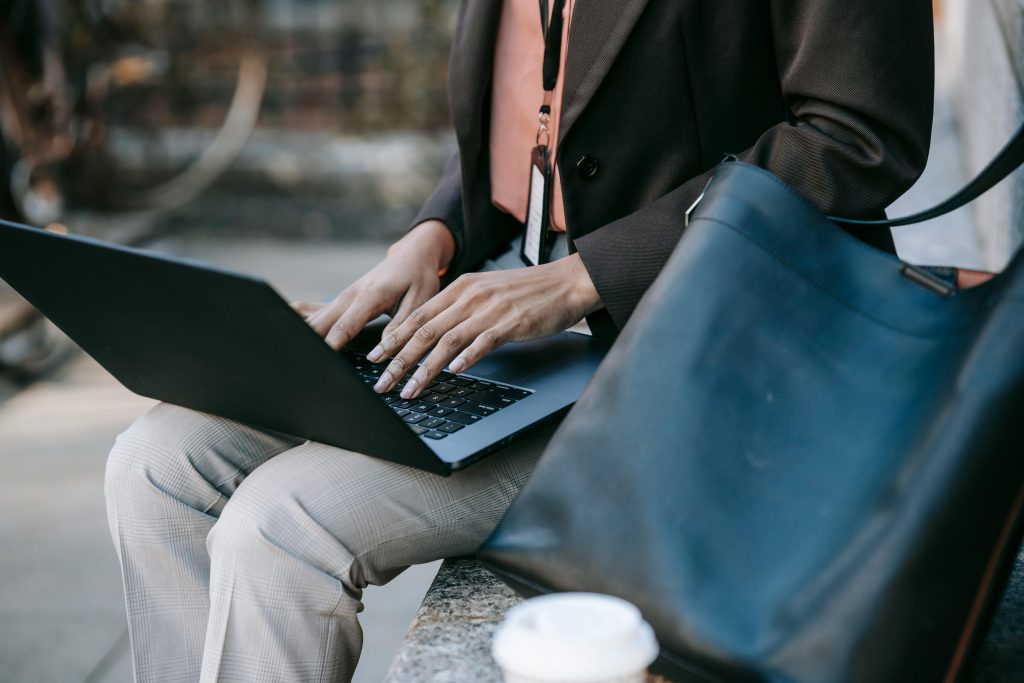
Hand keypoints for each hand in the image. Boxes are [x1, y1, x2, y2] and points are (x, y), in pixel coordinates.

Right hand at [294, 220, 454, 349]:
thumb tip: (379, 354)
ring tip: (282, 349)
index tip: (318, 361)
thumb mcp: (419, 303)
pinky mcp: (341, 299)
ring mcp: (343, 296)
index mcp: (370, 296)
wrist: (411, 255)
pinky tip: (281, 321)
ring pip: (314, 317)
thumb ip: (399, 328)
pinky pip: (315, 308)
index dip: (329, 345)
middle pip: (322, 323)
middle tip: (292, 362)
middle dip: (306, 342)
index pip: (344, 327)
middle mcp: (351, 295)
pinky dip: (299, 317)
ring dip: (299, 332)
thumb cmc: (418, 278)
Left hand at [368, 253, 601, 398]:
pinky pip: (483, 342)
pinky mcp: (512, 323)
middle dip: (398, 360)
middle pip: (424, 330)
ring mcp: (490, 309)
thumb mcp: (488, 292)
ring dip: (424, 369)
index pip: (418, 315)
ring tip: (409, 390)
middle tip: (381, 382)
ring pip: (447, 341)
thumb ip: (462, 308)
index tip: (375, 358)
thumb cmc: (529, 291)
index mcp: (462, 287)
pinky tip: (454, 373)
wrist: (568, 281)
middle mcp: (471, 296)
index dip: (394, 338)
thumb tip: (436, 332)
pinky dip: (466, 358)